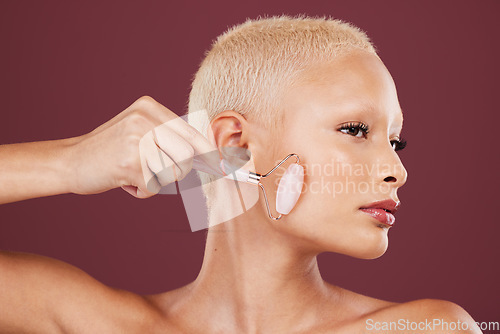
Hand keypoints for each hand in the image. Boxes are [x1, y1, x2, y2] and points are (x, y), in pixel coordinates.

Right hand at [69, 96, 217, 198]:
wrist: (69, 161)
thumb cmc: (110, 150)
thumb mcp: (138, 131)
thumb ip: (169, 138)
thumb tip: (210, 158)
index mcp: (149, 107)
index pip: (191, 132)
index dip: (210, 153)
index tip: (225, 166)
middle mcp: (145, 118)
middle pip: (188, 155)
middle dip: (177, 171)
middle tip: (155, 172)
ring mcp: (137, 139)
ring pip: (174, 173)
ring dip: (156, 181)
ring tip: (134, 173)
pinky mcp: (130, 163)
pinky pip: (154, 187)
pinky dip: (141, 191)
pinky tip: (123, 180)